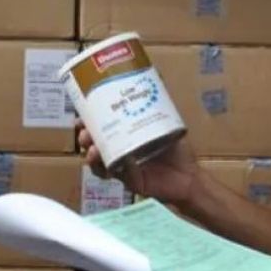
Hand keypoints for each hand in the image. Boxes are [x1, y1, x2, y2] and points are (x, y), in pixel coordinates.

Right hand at [77, 120, 200, 206]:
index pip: (101, 129)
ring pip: (98, 163)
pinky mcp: (130, 182)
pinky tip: (113, 164)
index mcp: (125, 138)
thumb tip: (147, 88)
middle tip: (85, 134)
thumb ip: (155, 112)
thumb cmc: (179, 153)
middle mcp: (120, 153)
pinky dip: (112, 169)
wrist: (190, 178)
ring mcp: (123, 169)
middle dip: (85, 139)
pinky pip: (117, 175)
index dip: (88, 123)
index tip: (81, 116)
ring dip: (91, 156)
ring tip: (92, 151)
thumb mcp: (166, 127)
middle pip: (94, 146)